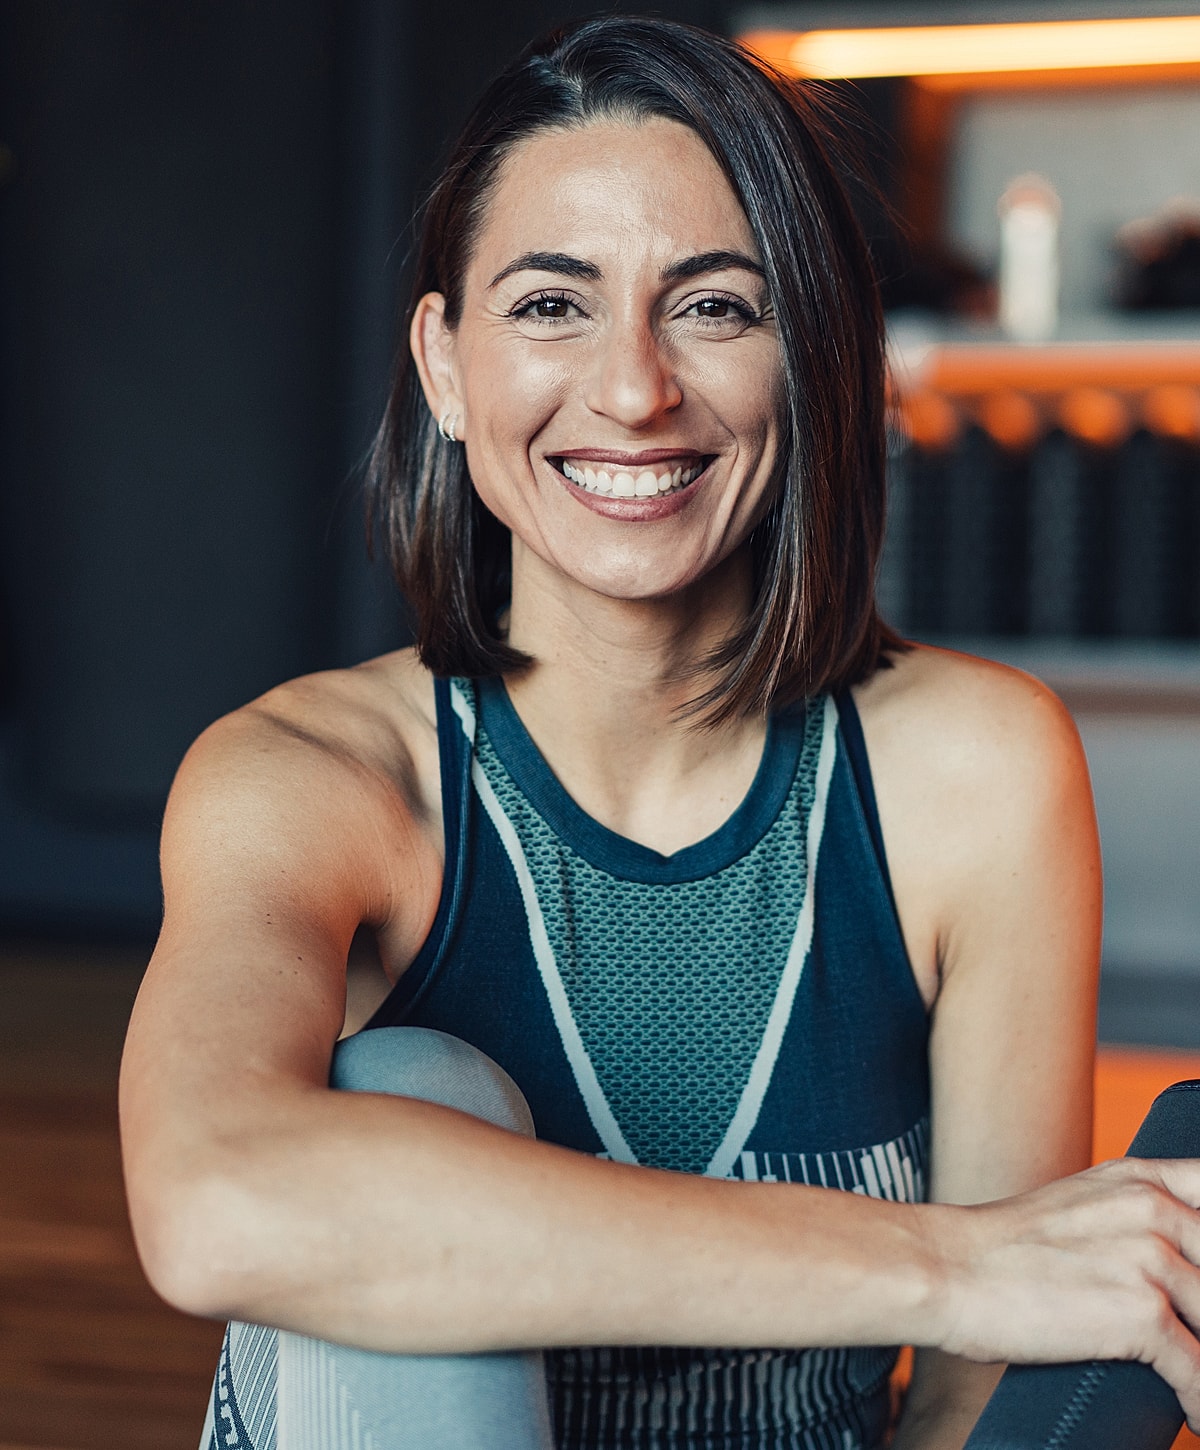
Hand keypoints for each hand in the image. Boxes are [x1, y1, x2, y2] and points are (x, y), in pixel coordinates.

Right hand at [929, 1159, 1199, 1427]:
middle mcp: (1153, 1210)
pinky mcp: (1142, 1314)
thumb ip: (1129, 1216)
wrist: (943, 1268)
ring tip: (1197, 1387)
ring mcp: (1150, 1260)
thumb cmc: (998, 1249)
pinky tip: (1196, 1417)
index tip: (1198, 1280)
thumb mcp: (1076, 1204)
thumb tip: (1167, 1264)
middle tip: (1192, 1334)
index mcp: (1139, 1180)